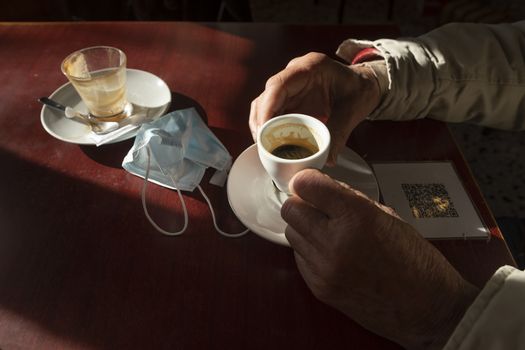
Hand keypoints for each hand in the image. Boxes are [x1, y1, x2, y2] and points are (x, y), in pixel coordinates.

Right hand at [249, 52, 380, 163]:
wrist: (363, 85)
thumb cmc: (359, 89)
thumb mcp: (353, 110)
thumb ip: (339, 133)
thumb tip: (327, 159)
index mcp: (310, 67)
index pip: (278, 85)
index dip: (267, 108)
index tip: (264, 130)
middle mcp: (294, 74)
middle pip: (266, 96)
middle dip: (261, 122)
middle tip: (264, 145)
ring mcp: (290, 87)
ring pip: (264, 105)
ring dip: (262, 127)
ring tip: (266, 148)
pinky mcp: (289, 99)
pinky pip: (273, 113)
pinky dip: (271, 129)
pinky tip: (273, 144)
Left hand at [281, 169, 478, 348]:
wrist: (427, 309)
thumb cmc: (415, 261)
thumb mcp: (388, 217)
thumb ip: (351, 200)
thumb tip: (323, 187)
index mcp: (357, 218)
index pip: (307, 186)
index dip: (307, 180)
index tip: (310, 182)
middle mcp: (335, 242)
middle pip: (291, 209)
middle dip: (301, 203)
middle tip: (317, 206)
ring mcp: (324, 268)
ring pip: (291, 233)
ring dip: (304, 227)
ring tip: (326, 230)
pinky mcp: (319, 288)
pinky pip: (299, 257)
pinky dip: (309, 250)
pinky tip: (329, 251)